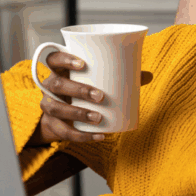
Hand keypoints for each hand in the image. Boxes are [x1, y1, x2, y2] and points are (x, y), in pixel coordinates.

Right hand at [26, 52, 153, 146]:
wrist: (61, 116)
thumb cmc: (82, 90)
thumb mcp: (96, 81)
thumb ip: (119, 77)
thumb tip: (147, 75)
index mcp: (59, 70)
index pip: (53, 59)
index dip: (65, 59)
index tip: (82, 63)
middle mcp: (50, 86)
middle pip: (57, 84)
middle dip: (78, 90)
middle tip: (100, 96)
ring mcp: (48, 106)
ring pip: (56, 108)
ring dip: (78, 113)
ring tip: (98, 118)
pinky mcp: (52, 125)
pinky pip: (64, 131)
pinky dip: (82, 135)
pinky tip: (99, 136)